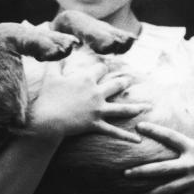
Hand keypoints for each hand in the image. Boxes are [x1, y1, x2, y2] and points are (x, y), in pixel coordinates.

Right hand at [29, 60, 146, 142]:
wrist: (47, 119)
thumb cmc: (48, 98)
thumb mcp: (50, 77)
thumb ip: (55, 64)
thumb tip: (56, 54)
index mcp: (86, 80)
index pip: (100, 69)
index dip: (102, 68)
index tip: (104, 68)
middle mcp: (96, 93)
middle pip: (116, 85)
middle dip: (124, 82)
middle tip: (130, 81)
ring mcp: (98, 109)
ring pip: (122, 109)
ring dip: (135, 108)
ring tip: (146, 107)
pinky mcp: (96, 124)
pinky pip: (114, 132)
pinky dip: (127, 137)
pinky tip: (138, 140)